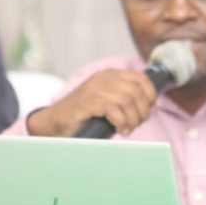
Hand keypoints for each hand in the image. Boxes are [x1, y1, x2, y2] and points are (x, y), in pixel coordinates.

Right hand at [27, 69, 157, 137]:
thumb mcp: (107, 99)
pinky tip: (119, 129)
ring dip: (132, 119)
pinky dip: (121, 122)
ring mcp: (96, 89)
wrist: (55, 120)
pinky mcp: (88, 102)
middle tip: (136, 124)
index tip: (148, 109)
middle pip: (137, 91)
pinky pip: (114, 110)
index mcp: (111, 75)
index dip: (150, 95)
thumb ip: (124, 98)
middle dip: (142, 111)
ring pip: (127, 101)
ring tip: (127, 129)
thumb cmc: (84, 114)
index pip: (142, 78)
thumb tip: (147, 107)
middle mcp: (104, 78)